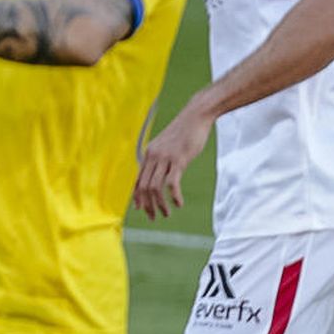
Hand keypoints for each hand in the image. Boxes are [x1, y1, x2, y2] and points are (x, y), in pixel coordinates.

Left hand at [133, 102, 214, 219]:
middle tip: (153, 217)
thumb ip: (160, 158)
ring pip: (155, 187)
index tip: (141, 209)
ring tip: (167, 214)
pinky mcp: (178, 159)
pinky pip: (172, 183)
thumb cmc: (184, 131)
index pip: (137, 180)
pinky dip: (174, 196)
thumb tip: (158, 172)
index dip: (137, 197)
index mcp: (149, 154)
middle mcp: (153, 156)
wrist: (195, 115)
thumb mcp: (167, 145)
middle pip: (143, 187)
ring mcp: (165, 158)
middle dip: (147, 205)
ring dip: (159, 204)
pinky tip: (179, 203)